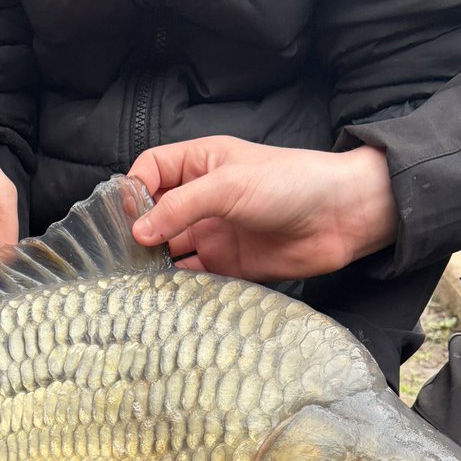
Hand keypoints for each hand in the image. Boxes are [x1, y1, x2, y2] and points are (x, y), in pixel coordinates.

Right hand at [129, 136, 397, 281]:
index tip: (123, 217)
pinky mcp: (229, 266)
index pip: (149, 171)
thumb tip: (138, 234)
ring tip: (135, 281)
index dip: (132, 191)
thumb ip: (180, 208)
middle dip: (136, 233)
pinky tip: (163, 296)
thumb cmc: (289, 183)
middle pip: (155, 215)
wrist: (341, 216)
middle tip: (119, 257)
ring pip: (170, 249)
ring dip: (154, 263)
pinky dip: (178, 286)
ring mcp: (214, 233)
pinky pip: (194, 277)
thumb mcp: (228, 186)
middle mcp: (202, 199)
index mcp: (199, 164)